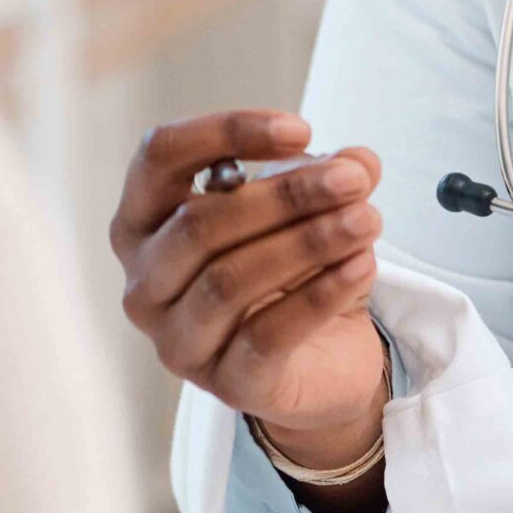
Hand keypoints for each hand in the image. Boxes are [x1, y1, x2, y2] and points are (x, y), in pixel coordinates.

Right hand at [110, 110, 389, 463]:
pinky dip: (320, 295)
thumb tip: (358, 161)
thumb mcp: (311, 210)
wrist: (320, 362)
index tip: (300, 129)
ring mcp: (177, 340)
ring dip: (307, 243)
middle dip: (285, 195)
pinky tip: (361, 266)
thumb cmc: (291, 272)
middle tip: (351, 180)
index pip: (160, 156)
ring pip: (228, 280)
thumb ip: (329, 176)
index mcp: (145, 222)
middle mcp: (145, 282)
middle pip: (199, 224)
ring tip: (367, 219)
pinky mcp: (225, 383)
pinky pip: (267, 334)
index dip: (226, 132)